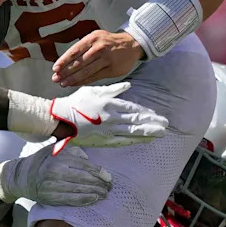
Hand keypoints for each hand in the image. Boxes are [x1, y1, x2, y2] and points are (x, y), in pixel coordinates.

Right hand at [0, 145, 111, 205]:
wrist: (21, 177)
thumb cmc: (42, 161)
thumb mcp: (54, 150)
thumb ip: (71, 150)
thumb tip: (87, 157)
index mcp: (58, 158)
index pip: (84, 165)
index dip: (99, 172)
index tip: (109, 176)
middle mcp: (55, 172)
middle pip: (84, 179)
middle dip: (100, 184)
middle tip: (109, 187)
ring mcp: (52, 186)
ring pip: (79, 190)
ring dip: (95, 193)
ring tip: (105, 194)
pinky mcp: (50, 198)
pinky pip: (71, 200)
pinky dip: (84, 200)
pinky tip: (93, 199)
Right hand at [50, 82, 167, 152]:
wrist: (60, 120)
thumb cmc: (75, 102)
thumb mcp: (93, 90)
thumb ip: (112, 89)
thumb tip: (129, 85)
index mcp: (109, 104)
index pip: (133, 109)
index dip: (146, 113)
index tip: (156, 115)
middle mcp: (111, 118)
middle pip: (137, 121)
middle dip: (152, 123)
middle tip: (165, 124)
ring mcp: (108, 130)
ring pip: (133, 132)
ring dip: (148, 132)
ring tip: (161, 133)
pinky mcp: (104, 140)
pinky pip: (124, 141)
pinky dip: (136, 140)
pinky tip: (145, 140)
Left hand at [51, 30, 143, 87]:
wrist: (131, 44)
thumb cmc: (108, 41)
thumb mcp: (95, 37)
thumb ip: (82, 47)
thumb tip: (65, 61)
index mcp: (92, 39)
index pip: (74, 51)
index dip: (63, 61)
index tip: (55, 68)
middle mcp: (98, 48)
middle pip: (79, 63)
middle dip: (65, 72)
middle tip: (55, 79)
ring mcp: (106, 59)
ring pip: (86, 71)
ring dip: (73, 79)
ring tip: (63, 83)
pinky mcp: (112, 69)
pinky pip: (95, 77)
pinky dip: (84, 81)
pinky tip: (76, 84)